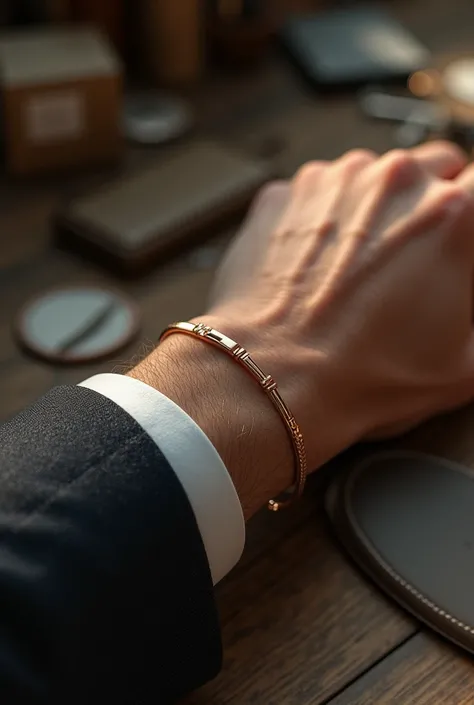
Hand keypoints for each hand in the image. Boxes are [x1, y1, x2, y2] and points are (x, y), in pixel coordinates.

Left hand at [132, 141, 473, 516]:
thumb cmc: (364, 376)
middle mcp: (394, 181)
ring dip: (375, 207)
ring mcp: (332, 180)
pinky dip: (324, 217)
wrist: (274, 376)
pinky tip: (317, 264)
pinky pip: (318, 193)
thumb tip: (465, 291)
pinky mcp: (284, 194)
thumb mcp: (464, 365)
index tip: (464, 234)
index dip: (473, 214)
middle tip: (415, 252)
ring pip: (372, 175)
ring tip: (359, 266)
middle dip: (431, 201)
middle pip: (433, 167)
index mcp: (453, 214)